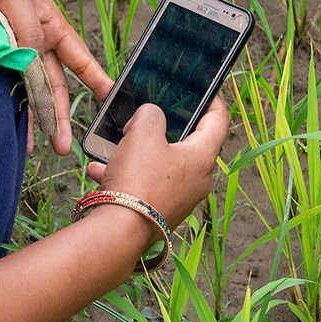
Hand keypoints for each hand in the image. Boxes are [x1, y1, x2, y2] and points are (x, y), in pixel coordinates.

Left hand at [0, 0, 111, 154]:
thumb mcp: (17, 1)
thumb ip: (29, 36)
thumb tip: (35, 72)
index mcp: (50, 24)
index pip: (79, 59)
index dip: (96, 81)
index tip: (113, 101)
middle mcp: (34, 40)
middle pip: (52, 84)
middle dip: (58, 116)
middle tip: (63, 147)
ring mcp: (11, 48)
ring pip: (27, 90)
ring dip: (31, 117)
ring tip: (32, 148)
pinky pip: (2, 84)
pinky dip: (6, 105)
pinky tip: (6, 124)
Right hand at [85, 99, 229, 230]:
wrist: (119, 232)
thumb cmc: (137, 179)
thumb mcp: (142, 132)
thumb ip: (150, 114)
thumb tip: (151, 117)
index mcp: (203, 156)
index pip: (219, 119)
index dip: (212, 99)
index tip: (203, 89)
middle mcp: (199, 179)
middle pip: (187, 143)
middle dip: (162, 128)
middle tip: (147, 116)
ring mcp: (181, 198)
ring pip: (160, 164)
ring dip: (137, 152)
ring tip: (114, 145)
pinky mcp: (161, 212)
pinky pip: (146, 185)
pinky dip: (127, 175)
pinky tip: (101, 171)